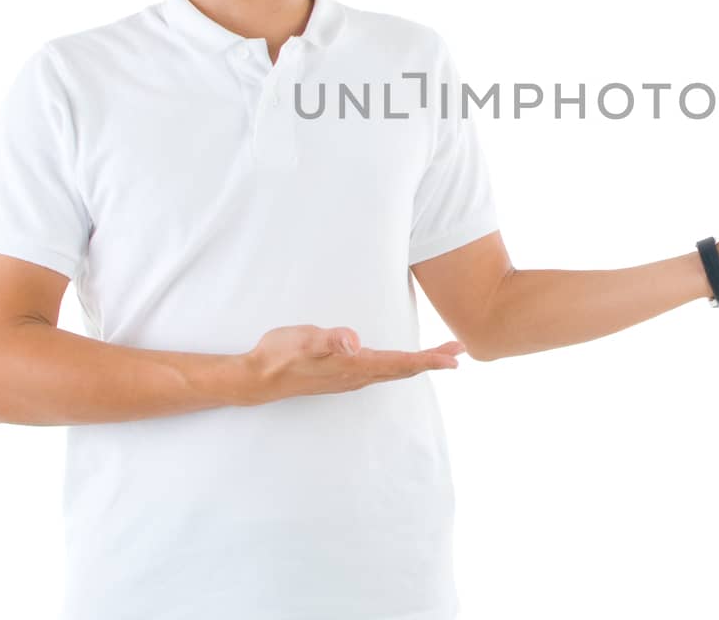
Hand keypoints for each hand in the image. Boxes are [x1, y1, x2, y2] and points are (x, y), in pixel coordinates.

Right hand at [236, 324, 465, 404]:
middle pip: (403, 369)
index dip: (428, 359)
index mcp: (354, 366)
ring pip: (393, 371)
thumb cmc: (279, 355)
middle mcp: (357, 375)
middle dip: (432, 360)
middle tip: (459, 351)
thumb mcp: (302, 340)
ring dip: (418, 363)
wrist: (258, 379)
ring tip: (440, 355)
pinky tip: (401, 362)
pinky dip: (400, 365)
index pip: (400, 363)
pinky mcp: (343, 374)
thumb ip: (329, 340)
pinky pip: (382, 371)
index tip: (454, 357)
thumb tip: (353, 343)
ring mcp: (350, 377)